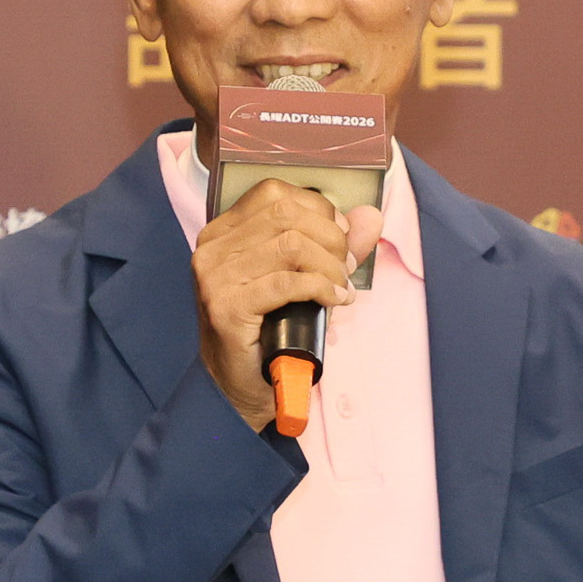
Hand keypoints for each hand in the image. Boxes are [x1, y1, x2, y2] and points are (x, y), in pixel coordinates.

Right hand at [192, 180, 385, 429]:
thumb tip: (371, 216)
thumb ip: (334, 245)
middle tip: (346, 267)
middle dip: (330, 237)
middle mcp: (212, 248)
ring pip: (290, 245)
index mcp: (222, 232)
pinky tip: (336, 300)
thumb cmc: (268, 332)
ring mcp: (215, 277)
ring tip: (341, 286)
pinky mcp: (226, 307)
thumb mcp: (301, 280)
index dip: (318, 208)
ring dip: (329, 265)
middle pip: (286, 215)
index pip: (273, 193)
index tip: (342, 236)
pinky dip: (322, 287)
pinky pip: (287, 283)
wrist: (237, 389)